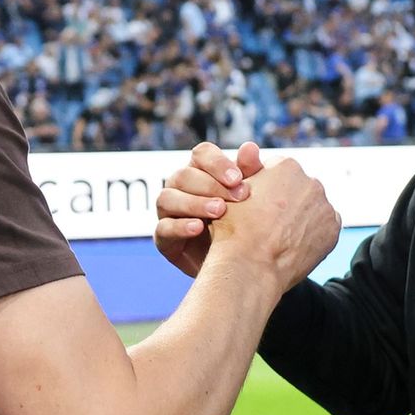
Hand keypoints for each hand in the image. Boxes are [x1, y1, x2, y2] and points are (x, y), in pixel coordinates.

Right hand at [155, 141, 264, 276]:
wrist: (239, 267)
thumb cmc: (244, 225)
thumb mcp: (250, 199)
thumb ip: (250, 173)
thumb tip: (250, 147)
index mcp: (201, 172)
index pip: (201, 154)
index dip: (217, 163)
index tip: (238, 178)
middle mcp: (180, 188)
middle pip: (184, 175)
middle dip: (211, 185)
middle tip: (239, 198)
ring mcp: (168, 213)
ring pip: (168, 198)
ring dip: (195, 203)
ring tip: (220, 212)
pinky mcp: (164, 238)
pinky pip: (163, 228)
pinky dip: (180, 226)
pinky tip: (199, 228)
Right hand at [206, 157, 341, 293]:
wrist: (250, 266)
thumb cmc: (235, 228)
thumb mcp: (233, 190)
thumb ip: (247, 167)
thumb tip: (252, 146)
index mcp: (286, 166)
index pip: (278, 172)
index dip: (265, 189)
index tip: (257, 205)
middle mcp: (311, 181)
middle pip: (298, 188)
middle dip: (287, 200)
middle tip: (269, 223)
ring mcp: (324, 206)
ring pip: (312, 207)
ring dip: (301, 216)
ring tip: (280, 235)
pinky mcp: (333, 229)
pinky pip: (323, 226)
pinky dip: (312, 233)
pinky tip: (293, 243)